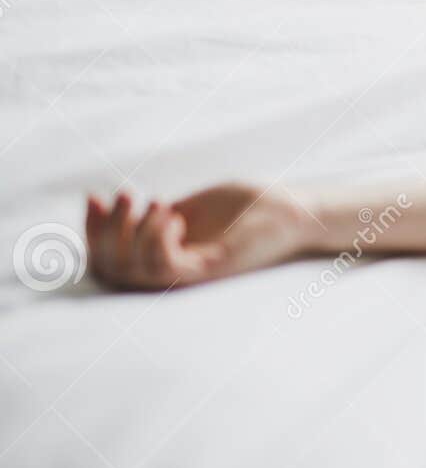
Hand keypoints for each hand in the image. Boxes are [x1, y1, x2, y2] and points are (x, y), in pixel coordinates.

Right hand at [85, 183, 314, 290]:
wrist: (292, 209)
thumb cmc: (247, 206)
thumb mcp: (191, 206)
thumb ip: (158, 214)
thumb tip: (120, 207)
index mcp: (164, 258)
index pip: (110, 259)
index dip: (92, 231)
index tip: (95, 196)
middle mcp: (173, 272)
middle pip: (113, 269)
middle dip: (107, 229)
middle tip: (125, 194)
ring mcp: (193, 273)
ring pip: (136, 270)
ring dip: (134, 231)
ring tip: (158, 202)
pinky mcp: (213, 269)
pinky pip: (168, 268)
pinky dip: (160, 241)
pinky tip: (175, 216)